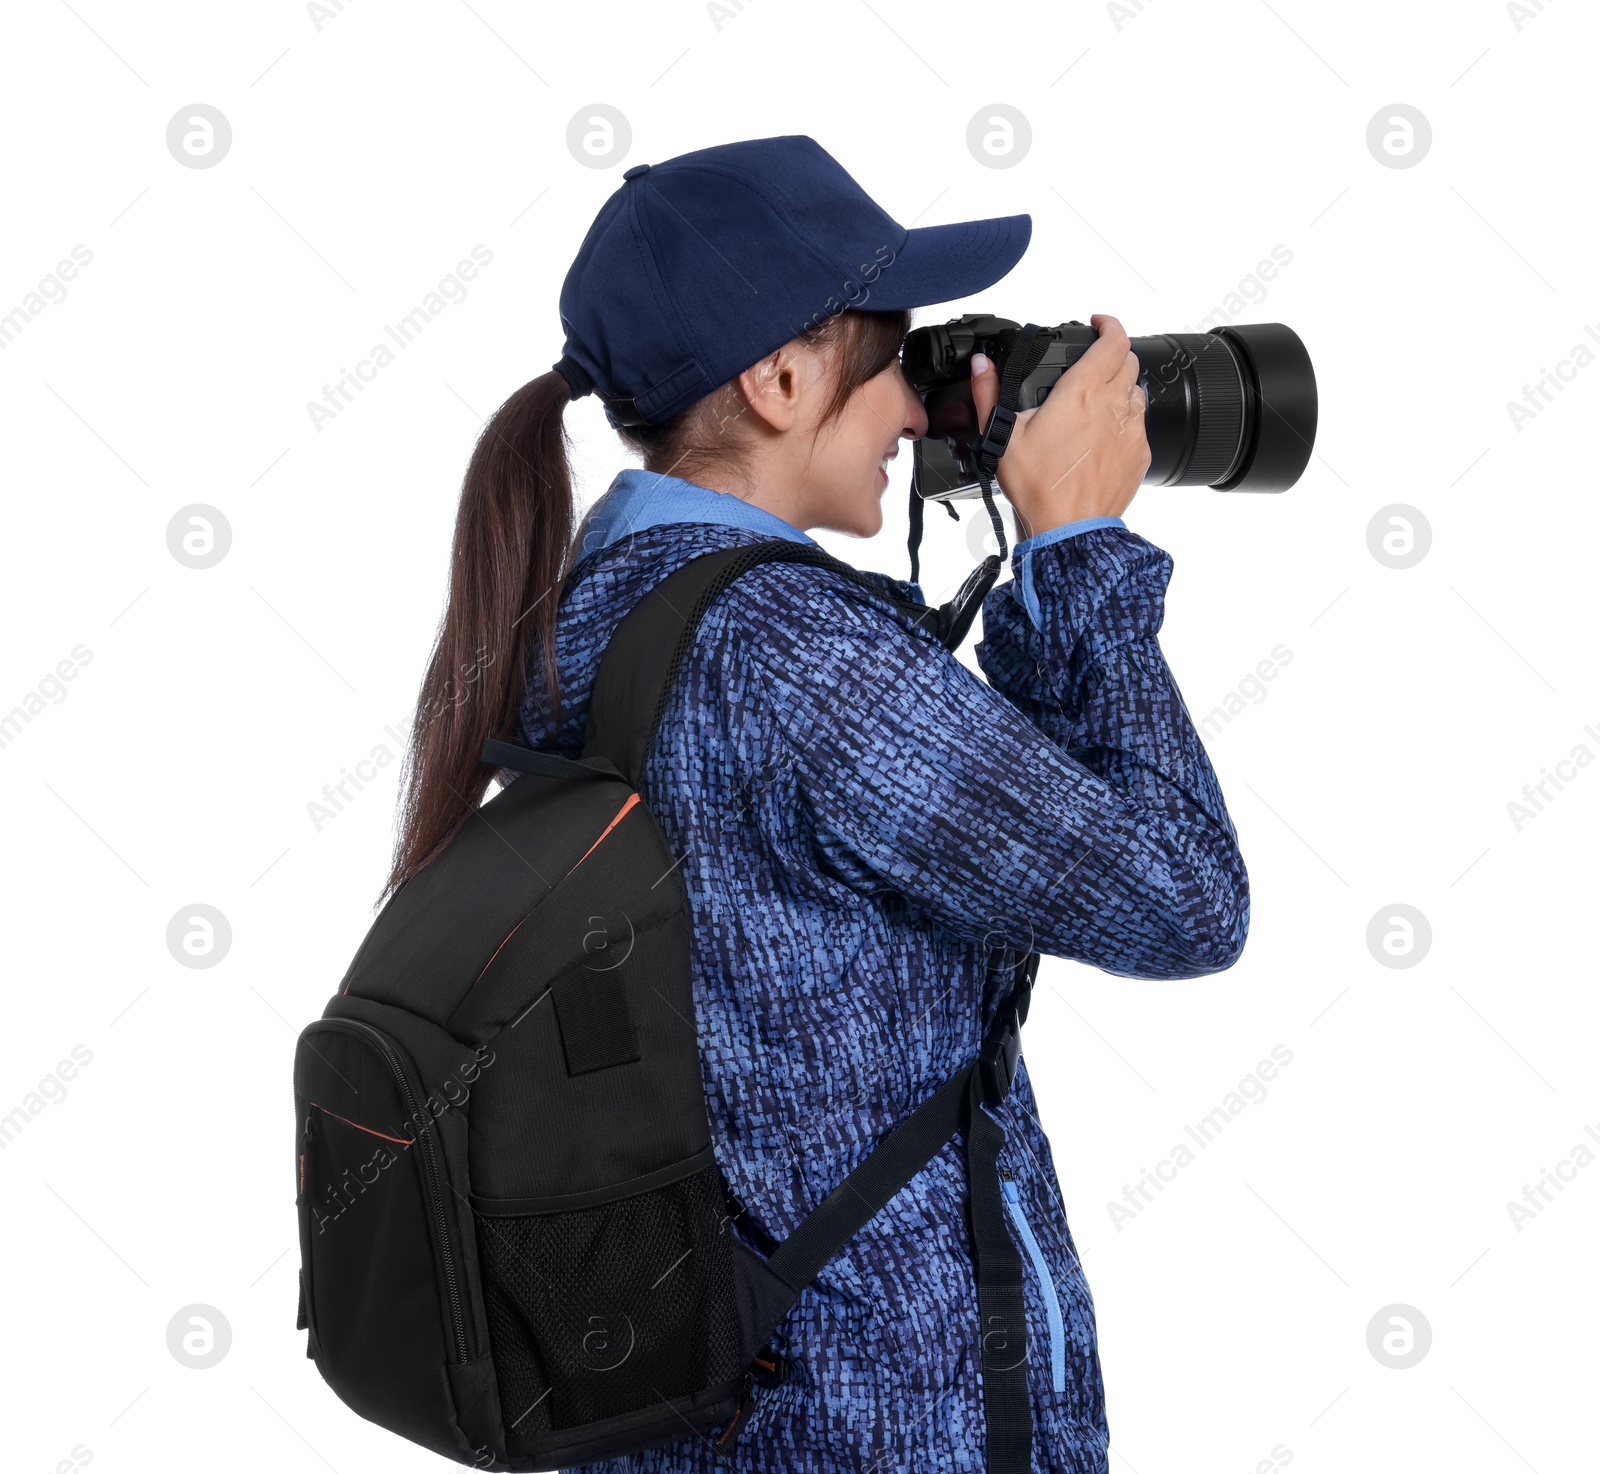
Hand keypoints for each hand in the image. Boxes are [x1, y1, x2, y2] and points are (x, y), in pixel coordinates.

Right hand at [970, 314, 1149, 539]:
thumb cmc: (1039, 487)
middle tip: (1092, 364)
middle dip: (1112, 355)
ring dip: (1120, 388)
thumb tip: (982, 367)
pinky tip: (1102, 437)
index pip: (1115, 340)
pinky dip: (1124, 421)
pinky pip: (1139, 425)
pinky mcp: (1141, 454)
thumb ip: (989, 395)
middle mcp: (1115, 405)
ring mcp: (1133, 430)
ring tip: (1095, 403)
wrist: (1069, 531)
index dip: (1109, 325)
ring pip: (1137, 392)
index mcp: (1084, 392)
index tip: (1098, 324)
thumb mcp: (1003, 438)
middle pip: (1129, 362)